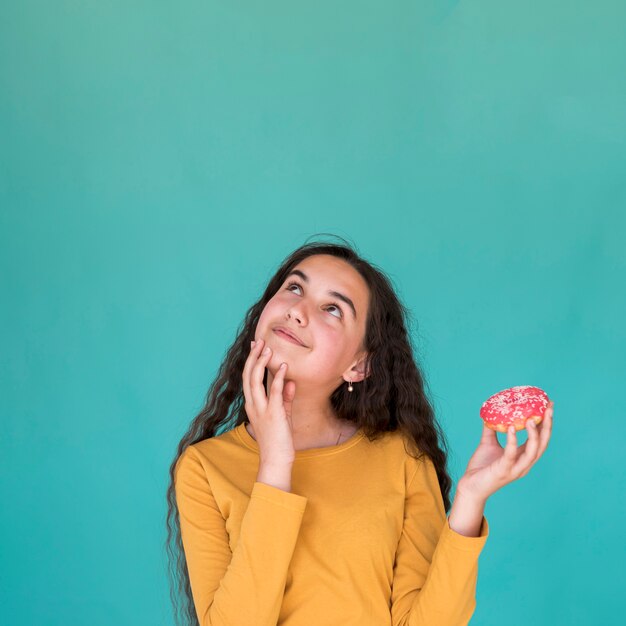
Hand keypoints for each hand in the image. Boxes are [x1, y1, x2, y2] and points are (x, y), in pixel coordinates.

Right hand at [242, 338, 296, 464]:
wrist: (276, 460)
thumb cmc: (278, 439)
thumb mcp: (282, 414)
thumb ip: (284, 397)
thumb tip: (289, 381)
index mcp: (252, 404)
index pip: (248, 377)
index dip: (251, 360)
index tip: (255, 346)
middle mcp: (253, 404)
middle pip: (248, 374)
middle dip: (253, 356)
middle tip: (259, 341)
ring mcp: (261, 409)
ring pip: (255, 380)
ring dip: (261, 362)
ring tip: (268, 348)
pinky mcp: (273, 414)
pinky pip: (273, 392)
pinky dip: (277, 377)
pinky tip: (283, 366)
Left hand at [457, 401, 553, 501]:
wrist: (470, 486)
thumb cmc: (481, 466)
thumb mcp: (488, 443)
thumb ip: (492, 429)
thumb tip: (491, 412)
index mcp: (523, 457)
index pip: (540, 439)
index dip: (546, 424)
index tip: (549, 406)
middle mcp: (524, 464)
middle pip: (542, 444)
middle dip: (547, 426)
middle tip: (548, 409)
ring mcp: (516, 469)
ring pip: (533, 452)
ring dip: (534, 435)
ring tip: (532, 418)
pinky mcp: (504, 470)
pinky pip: (511, 454)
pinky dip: (512, 441)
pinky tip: (510, 428)